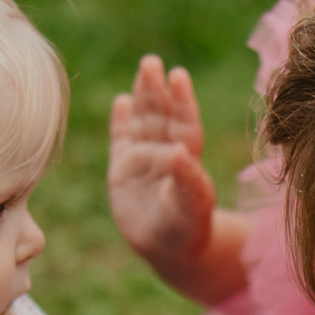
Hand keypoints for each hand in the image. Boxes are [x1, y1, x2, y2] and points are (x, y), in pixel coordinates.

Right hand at [109, 54, 218, 278]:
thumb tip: (182, 151)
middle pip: (162, 115)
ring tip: (146, 68)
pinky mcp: (123, 170)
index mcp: (186, 160)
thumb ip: (189, 181)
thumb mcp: (192, 209)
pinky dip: (122, 121)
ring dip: (144, 95)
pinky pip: (122, 140)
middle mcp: (166, 153)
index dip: (182, 101)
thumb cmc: (188, 231)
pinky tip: (122, 101)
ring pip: (144, 121)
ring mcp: (144, 159)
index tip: (179, 76)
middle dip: (158, 89)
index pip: (184, 124)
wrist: (170, 251)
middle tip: (153, 62)